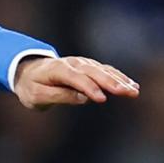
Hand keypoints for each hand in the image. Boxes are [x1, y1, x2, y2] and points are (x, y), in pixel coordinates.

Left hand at [13, 55, 139, 109]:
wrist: (29, 71)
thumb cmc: (32, 86)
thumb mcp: (37, 96)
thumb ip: (59, 96)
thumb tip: (83, 98)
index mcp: (57, 70)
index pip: (76, 78)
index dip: (89, 88)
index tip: (101, 99)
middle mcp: (73, 63)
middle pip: (94, 72)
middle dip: (112, 82)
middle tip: (127, 92)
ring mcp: (82, 63)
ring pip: (104, 70)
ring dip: (120, 80)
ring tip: (134, 91)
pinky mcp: (89, 67)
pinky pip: (106, 71)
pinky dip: (119, 77)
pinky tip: (132, 85)